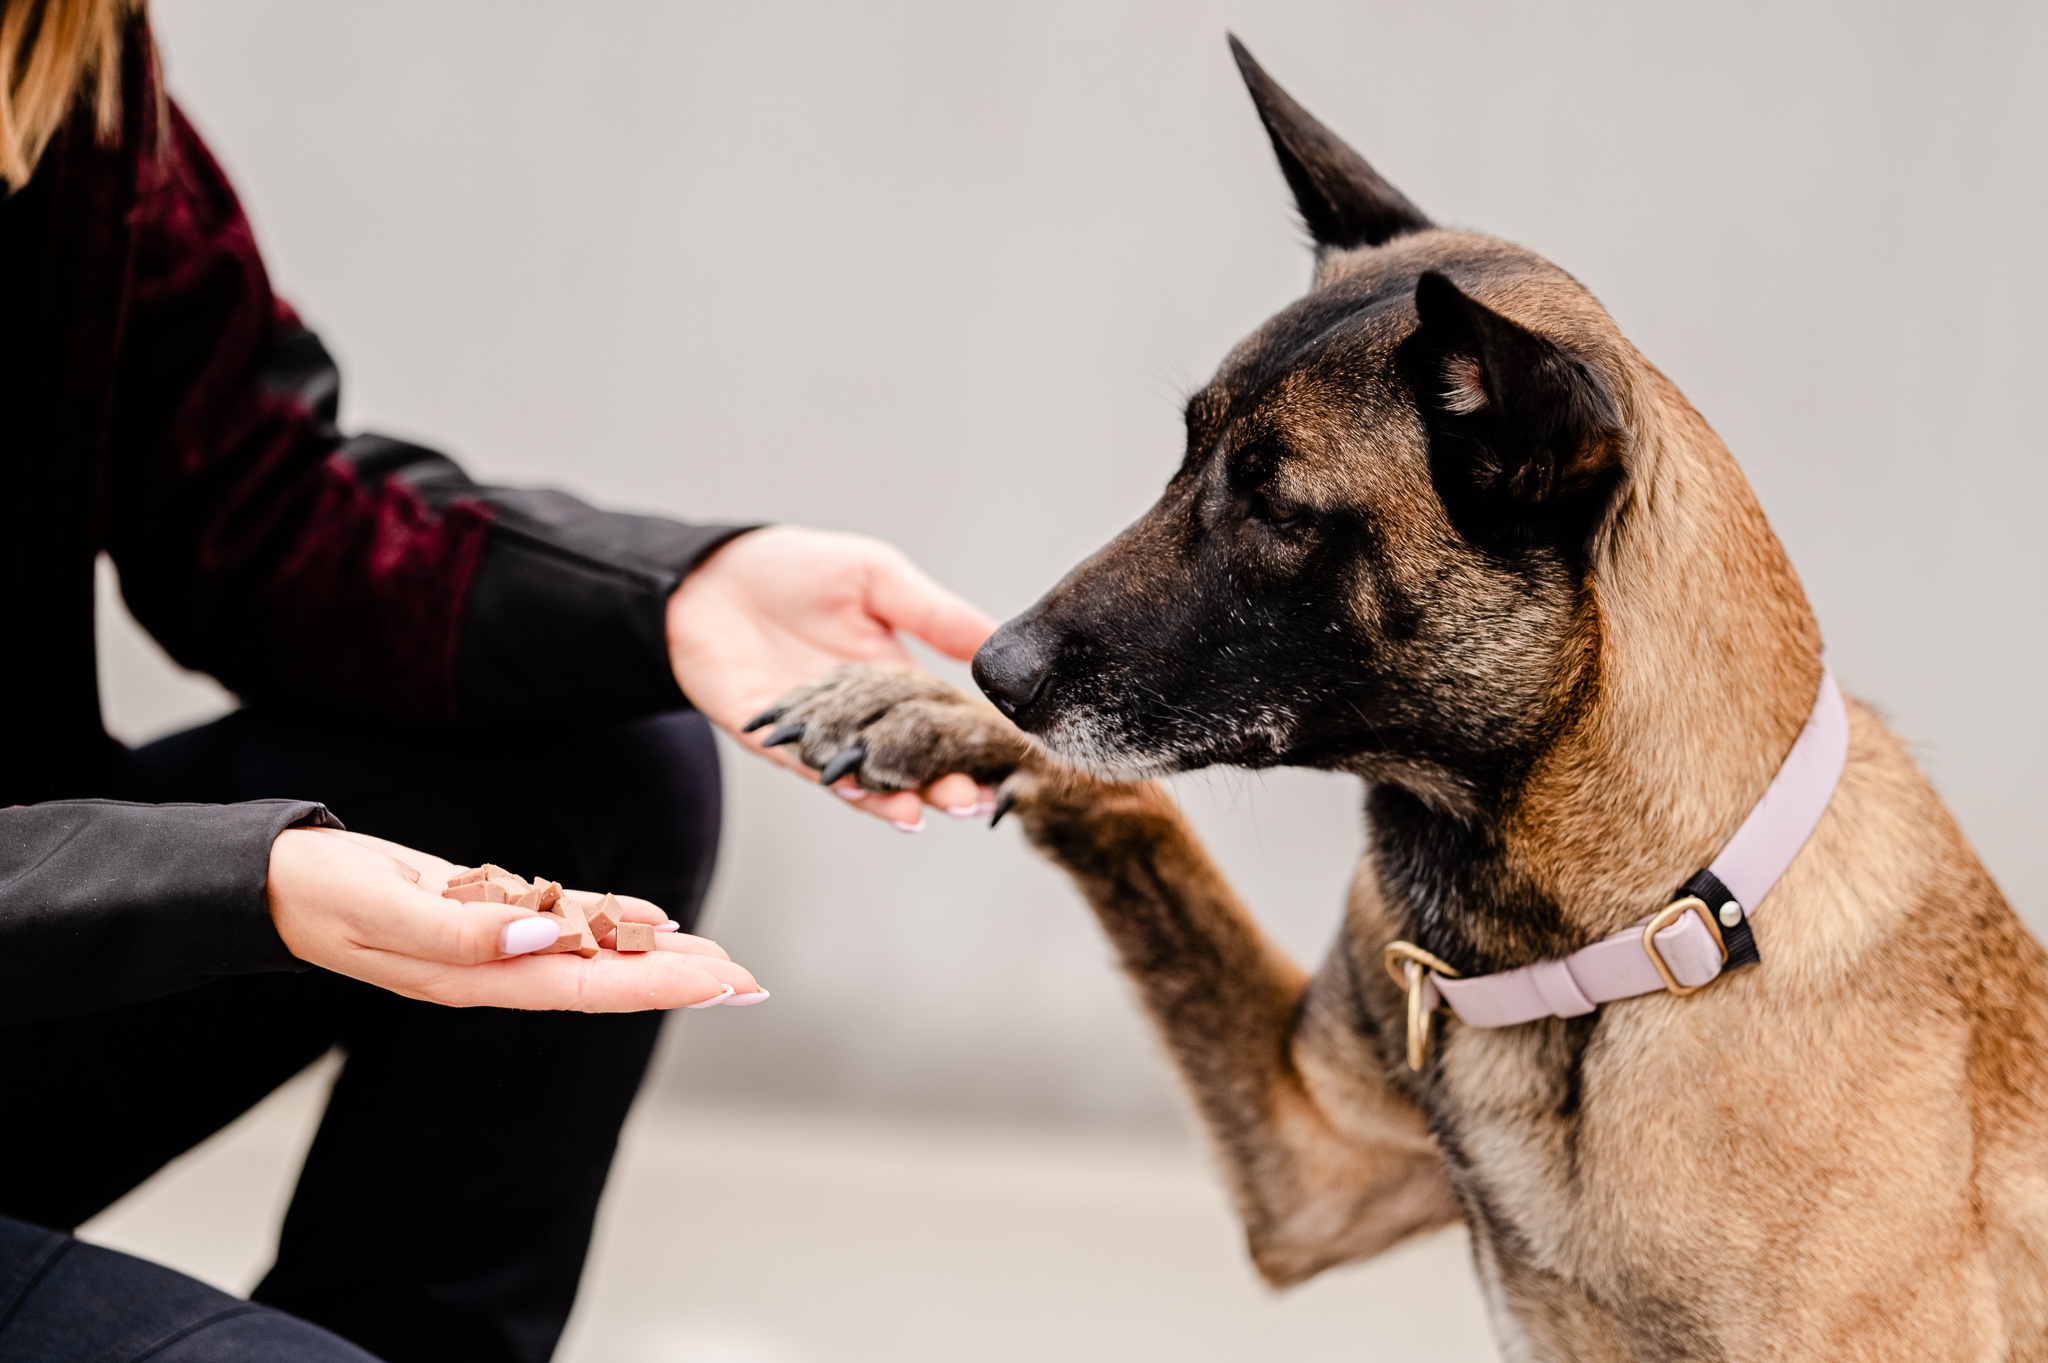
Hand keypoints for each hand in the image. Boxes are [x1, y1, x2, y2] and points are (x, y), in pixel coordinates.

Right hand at [267, 827, 761, 1010]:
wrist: (271, 879)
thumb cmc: (318, 894)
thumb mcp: (384, 907)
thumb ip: (461, 928)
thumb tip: (542, 939)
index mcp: (473, 977)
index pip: (584, 989)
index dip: (656, 987)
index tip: (718, 984)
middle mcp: (493, 967)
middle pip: (605, 978)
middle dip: (679, 979)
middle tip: (750, 981)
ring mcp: (492, 940)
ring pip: (592, 950)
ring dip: (657, 954)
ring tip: (720, 957)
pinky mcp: (484, 906)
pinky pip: (563, 917)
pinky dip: (611, 919)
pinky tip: (650, 920)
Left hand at [667, 525, 996, 827]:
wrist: (708, 576)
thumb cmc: (792, 568)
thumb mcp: (878, 578)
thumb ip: (933, 613)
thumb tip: (996, 638)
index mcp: (893, 675)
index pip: (941, 720)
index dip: (971, 743)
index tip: (1004, 763)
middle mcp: (859, 714)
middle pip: (907, 759)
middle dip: (940, 783)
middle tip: (972, 801)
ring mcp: (817, 732)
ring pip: (862, 774)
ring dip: (893, 796)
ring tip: (924, 810)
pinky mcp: (773, 740)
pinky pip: (809, 768)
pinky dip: (836, 783)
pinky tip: (862, 790)